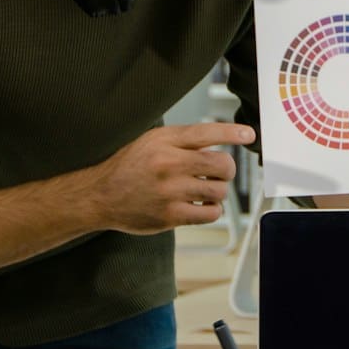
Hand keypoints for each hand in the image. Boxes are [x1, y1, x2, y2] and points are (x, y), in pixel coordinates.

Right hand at [95, 122, 249, 233]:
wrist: (100, 196)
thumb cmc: (129, 166)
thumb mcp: (151, 141)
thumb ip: (182, 140)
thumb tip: (220, 140)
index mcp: (164, 142)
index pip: (206, 133)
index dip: (232, 133)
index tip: (249, 135)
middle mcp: (168, 164)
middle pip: (222, 164)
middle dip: (227, 169)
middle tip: (219, 173)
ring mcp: (170, 192)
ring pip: (219, 191)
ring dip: (218, 191)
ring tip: (205, 190)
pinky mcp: (170, 216)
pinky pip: (210, 214)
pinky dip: (212, 210)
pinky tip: (201, 206)